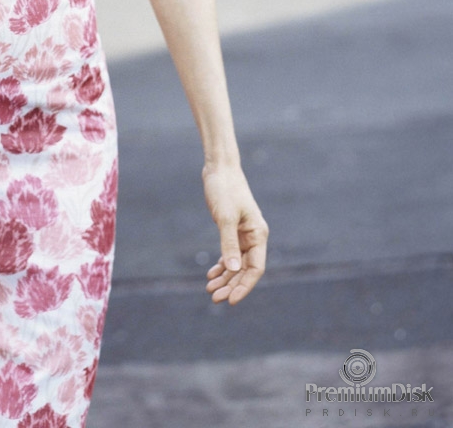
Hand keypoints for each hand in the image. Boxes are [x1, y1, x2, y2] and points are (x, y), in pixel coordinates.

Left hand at [202, 162, 267, 305]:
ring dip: (225, 278)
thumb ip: (228, 243)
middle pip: (245, 269)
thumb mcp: (225, 217)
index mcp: (258, 234)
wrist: (219, 169)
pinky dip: (221, 265)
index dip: (244, 286)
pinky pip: (229, 254)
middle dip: (232, 285)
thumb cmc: (224, 189)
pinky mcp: (232, 230)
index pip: (255, 268)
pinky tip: (211, 274)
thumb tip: (232, 270)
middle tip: (215, 298)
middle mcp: (253, 237)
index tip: (231, 300)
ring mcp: (243, 234)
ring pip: (236, 264)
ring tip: (210, 290)